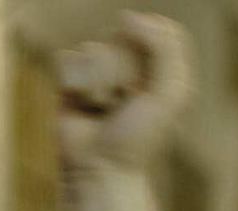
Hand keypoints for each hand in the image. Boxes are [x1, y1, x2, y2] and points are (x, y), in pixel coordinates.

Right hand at [54, 11, 191, 210]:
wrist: (100, 168)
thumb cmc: (139, 138)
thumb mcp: (168, 95)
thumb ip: (163, 49)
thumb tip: (127, 15)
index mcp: (161, 68)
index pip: (159, 30)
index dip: (152, 54)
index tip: (150, 88)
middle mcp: (130, 65)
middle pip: (123, 37)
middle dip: (124, 73)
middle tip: (125, 105)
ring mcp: (99, 70)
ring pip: (94, 49)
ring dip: (100, 83)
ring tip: (103, 109)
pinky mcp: (70, 78)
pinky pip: (69, 58)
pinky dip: (76, 85)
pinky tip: (82, 106)